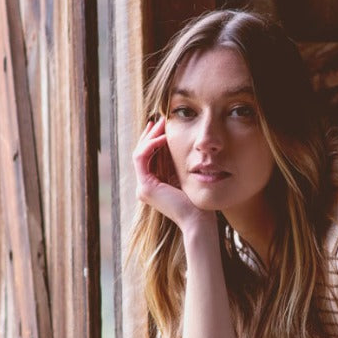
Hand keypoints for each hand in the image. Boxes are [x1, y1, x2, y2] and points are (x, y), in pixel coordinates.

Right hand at [133, 115, 208, 231]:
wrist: (198, 219)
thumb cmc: (197, 200)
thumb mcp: (185, 174)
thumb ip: (177, 160)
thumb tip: (177, 139)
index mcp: (154, 184)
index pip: (149, 156)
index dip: (154, 138)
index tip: (164, 124)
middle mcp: (145, 186)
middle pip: (142, 152)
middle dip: (151, 133)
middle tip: (162, 119)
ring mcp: (143, 188)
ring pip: (140, 152)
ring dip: (151, 136)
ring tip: (163, 123)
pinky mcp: (145, 187)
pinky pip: (142, 158)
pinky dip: (151, 145)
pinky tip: (164, 136)